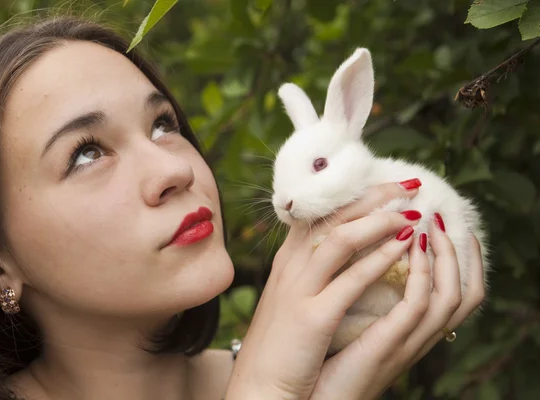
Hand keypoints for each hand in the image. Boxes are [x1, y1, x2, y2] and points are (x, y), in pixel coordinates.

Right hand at [225, 181, 423, 399]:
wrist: (259, 388)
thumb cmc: (281, 346)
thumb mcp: (290, 299)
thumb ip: (310, 272)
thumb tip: (342, 251)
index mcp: (287, 261)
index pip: (320, 212)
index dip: (356, 195)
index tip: (387, 186)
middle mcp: (290, 266)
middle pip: (332, 214)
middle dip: (374, 195)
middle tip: (409, 184)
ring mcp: (299, 289)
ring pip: (341, 236)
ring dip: (381, 220)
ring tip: (413, 214)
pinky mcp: (312, 316)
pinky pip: (351, 278)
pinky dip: (380, 258)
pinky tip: (405, 247)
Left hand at [309, 219, 485, 398]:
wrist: (296, 394)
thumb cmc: (319, 355)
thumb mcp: (348, 319)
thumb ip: (362, 292)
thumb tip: (354, 250)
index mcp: (408, 330)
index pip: (455, 294)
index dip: (460, 260)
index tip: (446, 226)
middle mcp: (415, 336)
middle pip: (464, 292)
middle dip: (460, 251)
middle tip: (440, 216)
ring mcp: (406, 341)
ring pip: (450, 295)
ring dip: (444, 256)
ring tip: (429, 223)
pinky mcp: (388, 344)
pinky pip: (417, 304)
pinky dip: (420, 273)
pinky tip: (407, 245)